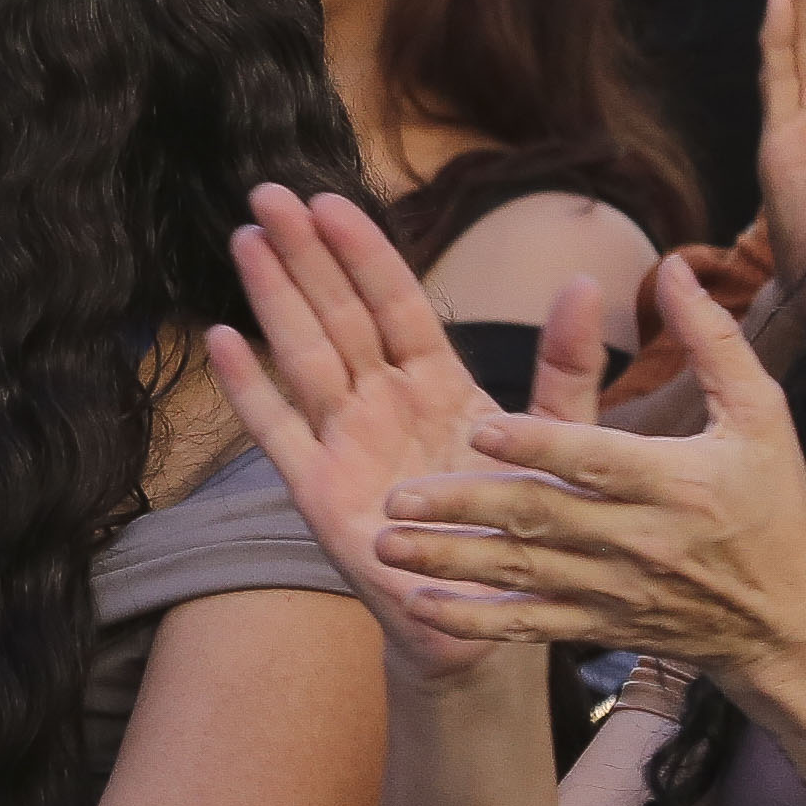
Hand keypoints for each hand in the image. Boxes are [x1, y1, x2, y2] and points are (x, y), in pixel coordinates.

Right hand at [202, 186, 602, 686]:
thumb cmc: (519, 526)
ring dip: (272, 298)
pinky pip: (277, 432)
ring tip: (246, 238)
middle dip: (304, 253)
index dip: (362, 250)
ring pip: (303, 355)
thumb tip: (584, 282)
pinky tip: (221, 340)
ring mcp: (344, 443)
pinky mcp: (319, 492)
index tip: (331, 199)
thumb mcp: (560, 439)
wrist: (490, 614)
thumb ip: (567, 366)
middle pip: (337, 314)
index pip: (393, 301)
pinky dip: (248, 388)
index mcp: (435, 383)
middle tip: (269, 191)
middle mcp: (381, 403)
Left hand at [376, 256, 805, 691]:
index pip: (594, 461)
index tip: (478, 425)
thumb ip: (714, 339)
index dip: (538, 445)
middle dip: (466, 507)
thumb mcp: (760, 414)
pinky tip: (418, 604)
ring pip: (520, 575)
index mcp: (674, 482)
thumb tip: (674, 267)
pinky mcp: (599, 625)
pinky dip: (473, 621)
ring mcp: (613, 590)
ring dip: (450, 562)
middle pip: (539, 519)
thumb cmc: (773, 502)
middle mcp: (638, 540)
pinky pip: (528, 627)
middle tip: (396, 493)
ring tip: (384, 545)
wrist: (789, 618)